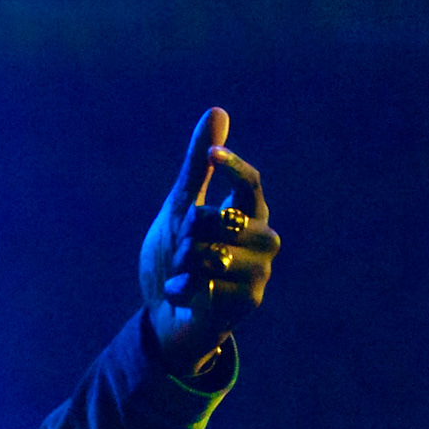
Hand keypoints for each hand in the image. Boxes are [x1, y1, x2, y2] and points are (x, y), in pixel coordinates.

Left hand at [140, 107, 280, 375]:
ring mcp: (259, 271)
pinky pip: (209, 282)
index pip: (250, 183)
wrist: (165, 316)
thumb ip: (197, 166)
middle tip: (181, 249)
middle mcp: (262, 239)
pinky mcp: (249, 301)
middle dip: (189, 233)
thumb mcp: (179, 209)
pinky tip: (180, 294)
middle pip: (222, 219)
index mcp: (248, 213)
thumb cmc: (176, 259)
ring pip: (215, 252)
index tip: (211, 156)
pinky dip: (182, 288)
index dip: (233, 167)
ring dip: (184, 262)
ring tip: (181, 272)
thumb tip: (217, 112)